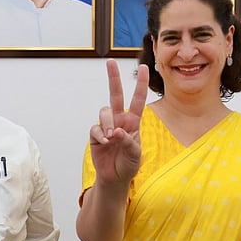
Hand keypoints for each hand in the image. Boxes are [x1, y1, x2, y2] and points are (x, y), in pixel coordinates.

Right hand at [89, 60, 148, 185]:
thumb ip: (128, 142)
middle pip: (115, 94)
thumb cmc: (128, 164)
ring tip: (111, 137)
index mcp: (133, 122)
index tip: (145, 68)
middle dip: (113, 77)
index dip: (141, 84)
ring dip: (107, 122)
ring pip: (104, 111)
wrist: (115, 178)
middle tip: (110, 62)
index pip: (138, 99)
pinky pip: (95, 128)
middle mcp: (119, 120)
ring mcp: (106, 126)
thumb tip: (116, 131)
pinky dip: (100, 134)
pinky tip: (105, 143)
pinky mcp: (95, 135)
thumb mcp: (135, 155)